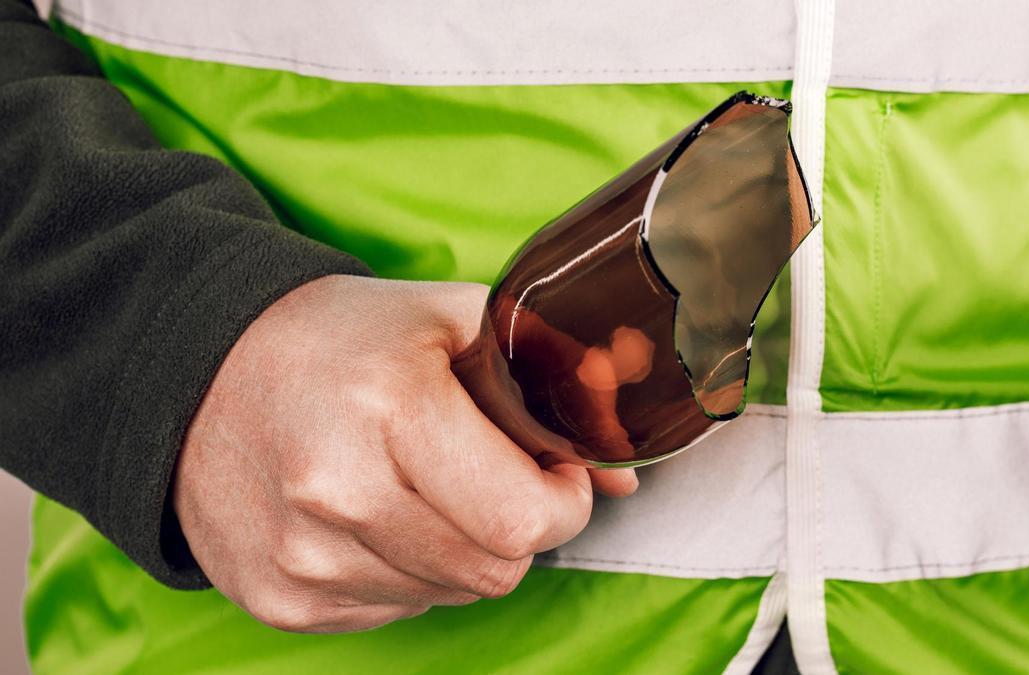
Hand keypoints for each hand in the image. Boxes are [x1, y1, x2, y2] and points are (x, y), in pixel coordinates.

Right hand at [173, 275, 636, 632]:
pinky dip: (406, 569)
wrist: (195, 374)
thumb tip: (626, 472)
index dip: (563, 500)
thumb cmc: (335, 340)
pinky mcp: (282, 600)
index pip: (524, 520)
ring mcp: (304, 557)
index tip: (551, 470)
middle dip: (517, 526)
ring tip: (418, 483)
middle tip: (486, 473)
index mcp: (391, 409)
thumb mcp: (447, 319)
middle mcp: (338, 493)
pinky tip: (372, 512)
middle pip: (495, 569)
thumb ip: (551, 380)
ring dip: (459, 547)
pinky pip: (395, 609)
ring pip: (451, 594)